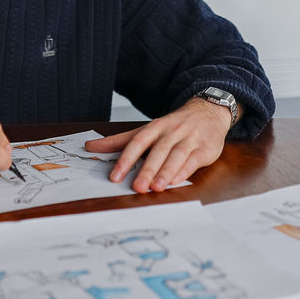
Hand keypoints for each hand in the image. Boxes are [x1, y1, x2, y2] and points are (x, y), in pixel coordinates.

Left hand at [84, 98, 229, 193]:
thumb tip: (91, 147)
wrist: (208, 111)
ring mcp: (189, 140)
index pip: (137, 142)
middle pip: (157, 150)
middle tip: (137, 187)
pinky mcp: (204, 149)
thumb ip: (120, 140)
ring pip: (176, 155)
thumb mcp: (147, 129)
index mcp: (155, 127)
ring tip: (156, 187)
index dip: (126, 159)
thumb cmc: (174, 125)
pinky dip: (184, 171)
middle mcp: (171, 132)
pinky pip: (193, 160)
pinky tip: (176, 181)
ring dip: (166, 171)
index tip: (115, 176)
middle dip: (147, 169)